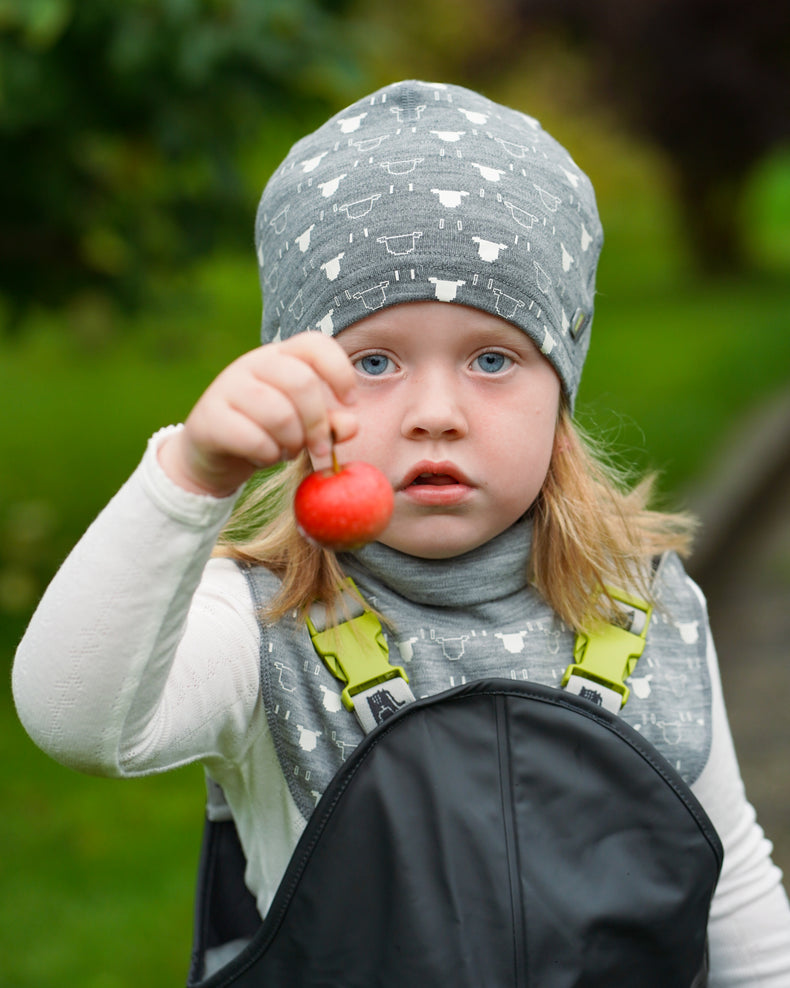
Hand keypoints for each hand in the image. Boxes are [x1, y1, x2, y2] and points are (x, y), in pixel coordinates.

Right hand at [158, 334, 357, 496]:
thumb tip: (352, 424)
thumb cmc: (267, 432)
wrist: (212, 454)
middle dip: (318, 423)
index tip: (351, 402)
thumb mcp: (303, 426)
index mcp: (280, 356)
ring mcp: (227, 387)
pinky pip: (253, 438)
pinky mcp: (210, 417)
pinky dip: (268, 455)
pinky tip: (264, 456)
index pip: (315, 344)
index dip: (340, 371)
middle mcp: (253, 363)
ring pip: (279, 413)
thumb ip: (330, 423)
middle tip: (321, 449)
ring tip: (286, 450)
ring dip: (292, 442)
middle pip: (302, 382)